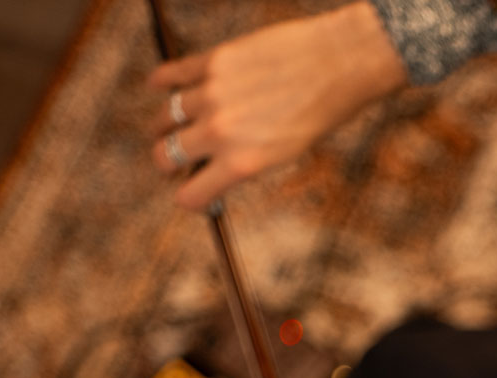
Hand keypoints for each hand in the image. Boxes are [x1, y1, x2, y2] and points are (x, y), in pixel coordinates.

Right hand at [147, 2, 407, 209]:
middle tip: (172, 159)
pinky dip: (161, 80)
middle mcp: (221, 131)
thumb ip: (246, 159)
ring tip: (169, 124)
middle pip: (166, 154)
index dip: (190, 198)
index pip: (191, 195)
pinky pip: (173, 73)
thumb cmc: (322, 112)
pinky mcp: (214, 61)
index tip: (192, 193)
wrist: (339, 63)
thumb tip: (216, 166)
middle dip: (166, 162)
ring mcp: (213, 94)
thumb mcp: (288, 151)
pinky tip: (157, 84)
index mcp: (243, 163)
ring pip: (166, 115)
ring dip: (164, 124)